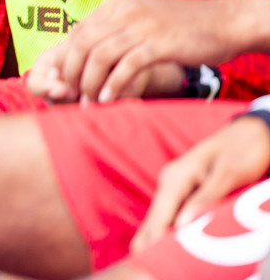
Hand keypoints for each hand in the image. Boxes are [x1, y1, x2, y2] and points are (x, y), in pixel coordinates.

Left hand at [24, 0, 248, 103]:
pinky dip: (114, 84)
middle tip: (71, 95)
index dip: (65, 58)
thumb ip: (118, 32)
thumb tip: (92, 55)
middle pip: (82, 43)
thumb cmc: (184, 28)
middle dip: (71, 72)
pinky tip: (109, 99)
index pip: (78, 31)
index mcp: (116, 6)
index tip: (62, 80)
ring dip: (89, 82)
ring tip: (88, 102)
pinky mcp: (159, 44)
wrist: (226, 22)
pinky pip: (127, 66)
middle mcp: (124, 12)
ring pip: (99, 55)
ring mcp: (141, 27)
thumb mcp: (144, 22)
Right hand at [132, 115, 269, 249]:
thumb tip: (183, 224)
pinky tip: (163, 245)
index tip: (147, 258)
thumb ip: (206, 197)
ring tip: (148, 261)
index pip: (159, 215)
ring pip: (163, 219)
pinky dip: (168, 232)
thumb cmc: (243, 149)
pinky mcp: (189, 194)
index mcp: (176, 177)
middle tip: (143, 264)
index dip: (152, 238)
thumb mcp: (229, 172)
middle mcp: (172, 183)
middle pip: (155, 219)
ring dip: (157, 239)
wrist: (253, 132)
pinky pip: (174, 217)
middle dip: (149, 242)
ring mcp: (179, 188)